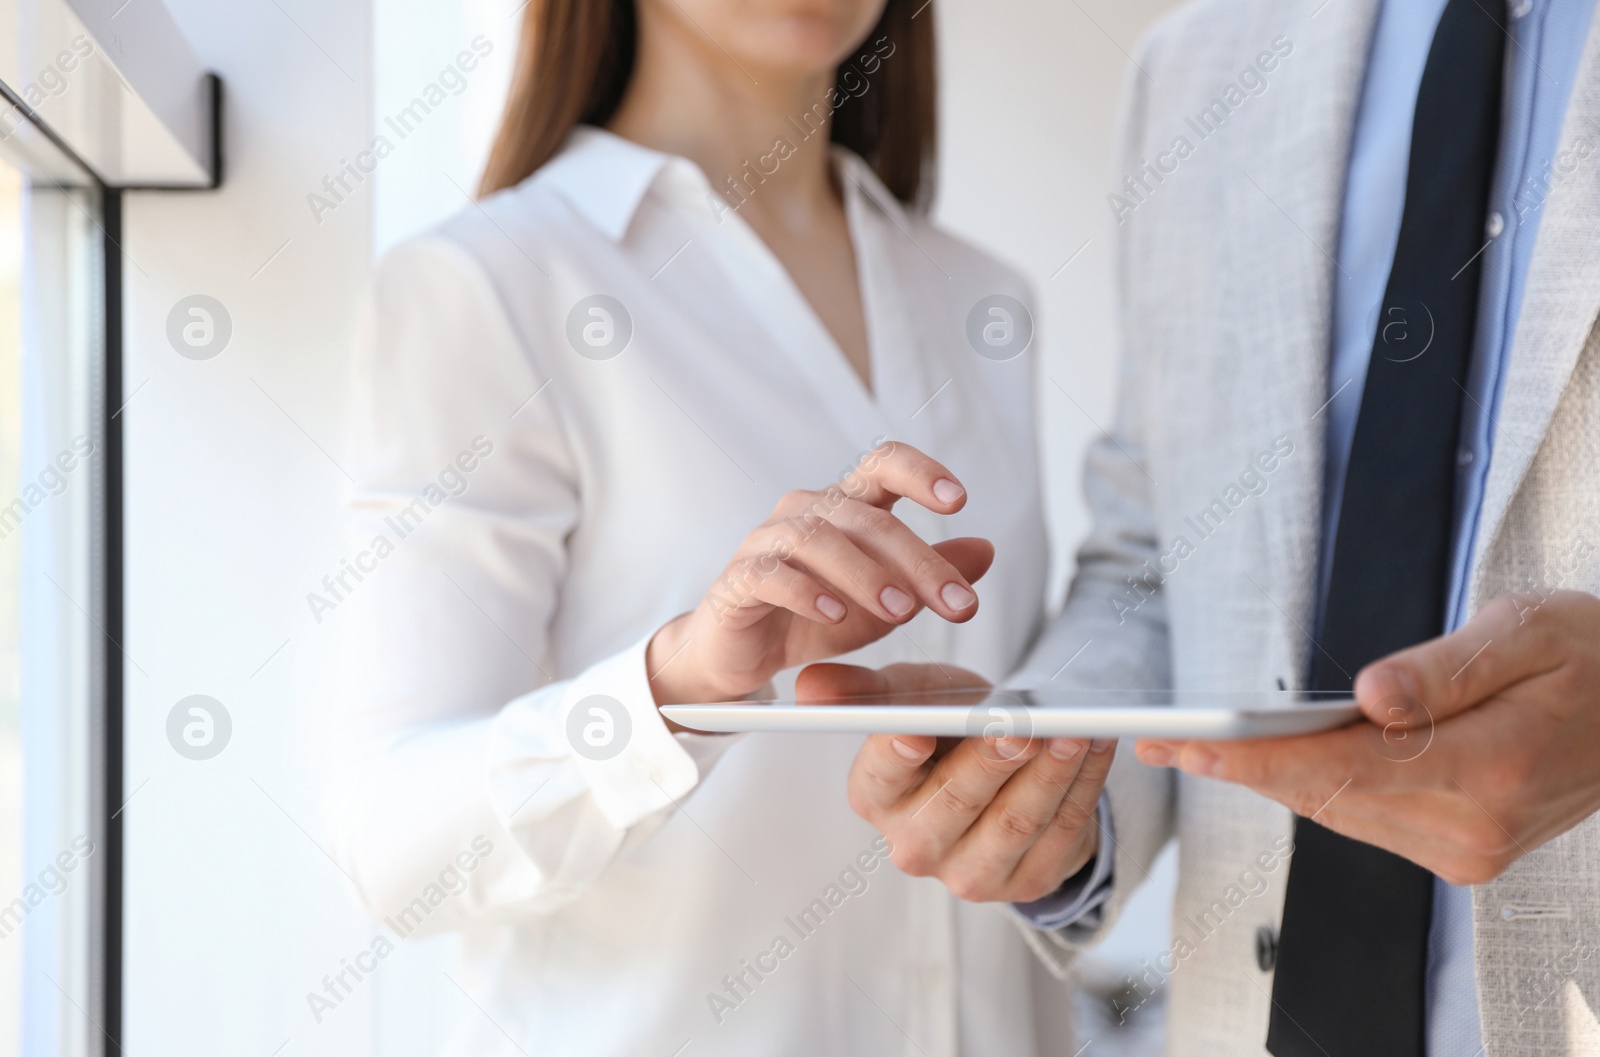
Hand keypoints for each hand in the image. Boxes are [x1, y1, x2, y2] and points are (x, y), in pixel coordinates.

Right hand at [647, 441, 992, 707]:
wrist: (743, 654)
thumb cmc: (814, 617)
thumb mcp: (885, 600)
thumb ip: (929, 575)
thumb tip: (986, 551)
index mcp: (844, 506)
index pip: (881, 466)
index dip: (919, 473)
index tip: (957, 500)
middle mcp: (806, 512)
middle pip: (866, 518)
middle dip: (918, 561)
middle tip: (956, 603)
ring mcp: (767, 541)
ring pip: (818, 539)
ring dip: (866, 574)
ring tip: (901, 611)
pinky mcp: (738, 578)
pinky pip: (770, 573)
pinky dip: (805, 591)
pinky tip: (833, 613)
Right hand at [799, 662, 1113, 901]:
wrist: (999, 771)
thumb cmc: (944, 729)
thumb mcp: (906, 697)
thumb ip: (864, 689)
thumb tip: (809, 685)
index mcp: (874, 796)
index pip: (882, 773)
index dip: (899, 752)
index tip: (918, 728)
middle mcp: (913, 845)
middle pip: (957, 800)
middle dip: (994, 759)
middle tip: (1022, 724)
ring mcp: (969, 873)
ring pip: (1016, 819)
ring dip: (1051, 772)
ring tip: (1074, 731)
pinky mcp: (1024, 883)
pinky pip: (1061, 833)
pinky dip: (1083, 787)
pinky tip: (1096, 749)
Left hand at [1136, 590, 1599, 884]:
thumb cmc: (1593, 657)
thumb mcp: (1526, 632)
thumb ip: (1441, 669)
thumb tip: (1370, 698)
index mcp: (1486, 769)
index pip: (1335, 768)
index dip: (1250, 756)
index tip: (1185, 743)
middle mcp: (1471, 828)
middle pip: (1324, 796)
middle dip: (1239, 767)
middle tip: (1164, 739)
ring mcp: (1467, 849)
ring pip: (1337, 812)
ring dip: (1269, 780)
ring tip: (1199, 745)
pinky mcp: (1463, 850)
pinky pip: (1366, 818)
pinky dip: (1315, 788)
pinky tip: (1274, 761)